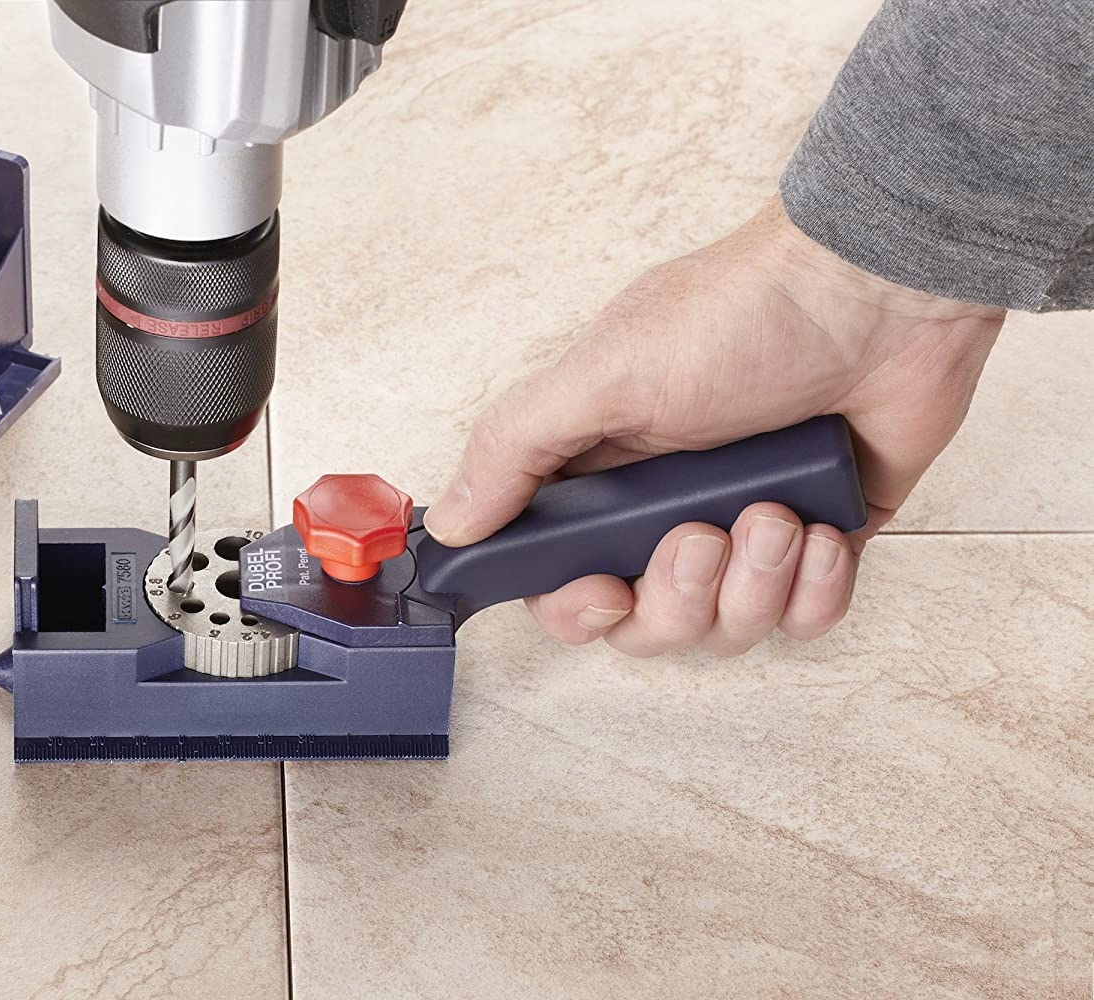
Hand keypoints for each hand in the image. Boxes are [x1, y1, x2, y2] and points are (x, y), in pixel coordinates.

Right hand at [424, 198, 1004, 654]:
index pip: (564, 580)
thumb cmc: (740, 317)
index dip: (579, 607)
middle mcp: (670, 510)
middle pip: (647, 624)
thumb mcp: (604, 374)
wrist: (880, 290)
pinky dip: (817, 590)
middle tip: (703, 534)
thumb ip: (516, 450)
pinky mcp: (824, 540)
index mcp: (605, 474)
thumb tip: (450, 524)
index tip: (606, 586)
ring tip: (777, 516)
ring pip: (728, 629)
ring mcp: (748, 530)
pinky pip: (808, 618)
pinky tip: (824, 533)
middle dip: (678, 598)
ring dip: (753, 586)